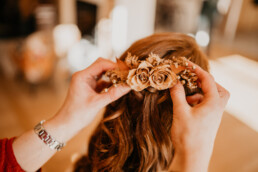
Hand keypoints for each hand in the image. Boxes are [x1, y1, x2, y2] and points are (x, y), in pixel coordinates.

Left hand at [12, 58, 130, 171]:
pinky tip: (118, 86)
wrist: (67, 125)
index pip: (101, 64)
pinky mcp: (90, 87)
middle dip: (115, 69)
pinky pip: (102, 81)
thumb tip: (129, 86)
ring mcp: (87, 81)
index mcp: (82, 76)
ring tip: (125, 80)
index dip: (115, 66)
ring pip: (103, 73)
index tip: (127, 71)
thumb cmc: (78, 115)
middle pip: (102, 65)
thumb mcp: (97, 104)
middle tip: (128, 74)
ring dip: (114, 76)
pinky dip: (111, 83)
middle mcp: (84, 76)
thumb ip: (114, 94)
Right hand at [169, 61, 229, 171]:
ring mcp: (214, 116)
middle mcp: (217, 108)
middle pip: (219, 90)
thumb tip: (174, 82)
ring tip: (187, 96)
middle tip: (194, 80)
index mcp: (213, 103)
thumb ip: (177, 94)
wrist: (193, 156)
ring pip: (213, 99)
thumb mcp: (180, 111)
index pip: (208, 79)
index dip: (196, 70)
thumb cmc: (188, 135)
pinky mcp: (209, 122)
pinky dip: (198, 102)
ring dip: (201, 93)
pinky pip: (207, 107)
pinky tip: (186, 106)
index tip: (186, 64)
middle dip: (207, 83)